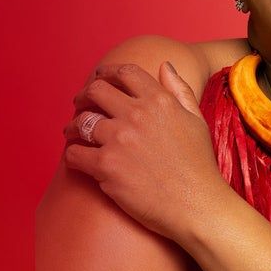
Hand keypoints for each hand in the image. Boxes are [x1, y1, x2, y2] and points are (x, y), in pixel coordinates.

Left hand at [63, 61, 228, 241]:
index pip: (126, 73)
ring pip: (81, 122)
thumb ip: (179, 89)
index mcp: (160, 101)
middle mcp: (138, 115)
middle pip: (96, 91)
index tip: (100, 78)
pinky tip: (76, 158)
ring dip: (73, 127)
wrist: (197, 205)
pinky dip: (71, 155)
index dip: (108, 72)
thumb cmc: (199, 165)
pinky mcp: (106, 167)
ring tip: (73, 134)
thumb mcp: (196, 119)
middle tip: (80, 105)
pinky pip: (74, 154)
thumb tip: (165, 65)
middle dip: (84, 96)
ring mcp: (119, 140)